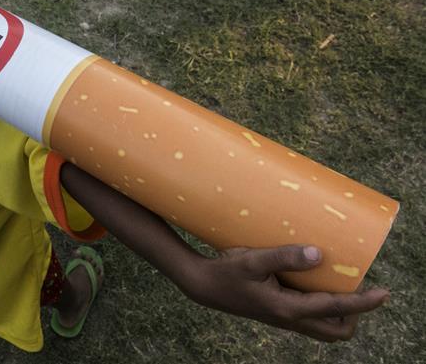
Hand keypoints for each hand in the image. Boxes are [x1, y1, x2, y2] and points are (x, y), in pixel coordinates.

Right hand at [188, 245, 388, 341]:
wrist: (203, 286)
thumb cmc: (226, 271)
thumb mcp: (253, 260)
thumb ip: (285, 257)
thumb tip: (319, 254)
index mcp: (288, 308)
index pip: (336, 308)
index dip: (363, 303)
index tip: (383, 293)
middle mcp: (290, 319)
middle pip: (337, 331)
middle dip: (355, 315)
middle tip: (357, 288)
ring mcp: (284, 318)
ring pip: (325, 327)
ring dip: (339, 312)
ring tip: (338, 284)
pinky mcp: (278, 313)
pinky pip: (311, 318)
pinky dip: (323, 306)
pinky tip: (314, 282)